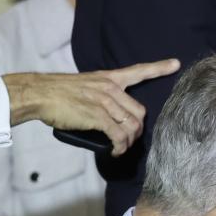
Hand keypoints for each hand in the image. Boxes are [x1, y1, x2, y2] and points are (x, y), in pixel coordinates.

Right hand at [2, 58, 180, 155]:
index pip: (138, 71)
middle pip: (139, 112)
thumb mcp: (85, 86)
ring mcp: (105, 102)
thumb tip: (112, 115)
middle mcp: (110, 88)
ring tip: (120, 147)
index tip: (176, 64)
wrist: (39, 93)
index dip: (158, 68)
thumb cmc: (58, 92)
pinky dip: (120, 147)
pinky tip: (115, 151)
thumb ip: (102, 95)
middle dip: (138, 130)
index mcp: (108, 78)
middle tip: (128, 139)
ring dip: (129, 142)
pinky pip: (119, 136)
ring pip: (132, 126)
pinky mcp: (98, 116)